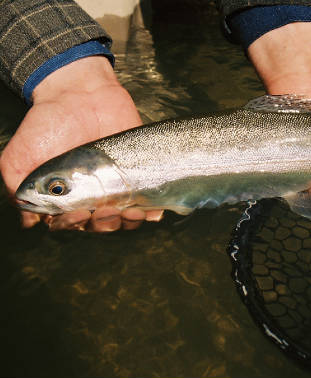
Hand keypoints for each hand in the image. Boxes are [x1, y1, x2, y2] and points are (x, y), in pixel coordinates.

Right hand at [0, 56, 162, 230]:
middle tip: (104, 211)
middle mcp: (92, 195)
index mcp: (65, 196)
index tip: (78, 213)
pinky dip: (152, 211)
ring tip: (129, 212)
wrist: (81, 93)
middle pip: (100, 225)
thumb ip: (18, 188)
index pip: (71, 223)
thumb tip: (30, 221)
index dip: (74, 224)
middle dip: (103, 223)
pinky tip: (151, 211)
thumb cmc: (48, 124)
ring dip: (128, 221)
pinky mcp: (139, 174)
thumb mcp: (20, 156)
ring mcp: (117, 185)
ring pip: (125, 218)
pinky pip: (149, 200)